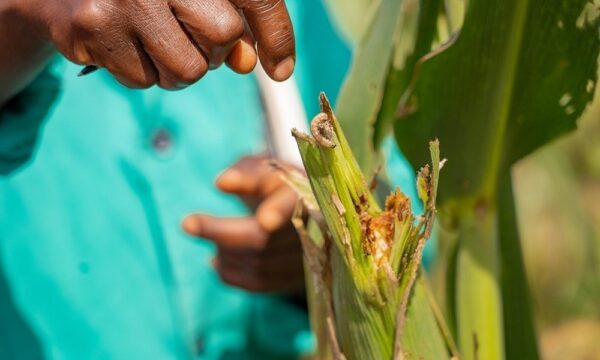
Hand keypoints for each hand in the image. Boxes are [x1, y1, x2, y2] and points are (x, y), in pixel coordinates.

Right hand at [10, 0, 294, 88]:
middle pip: (224, 35)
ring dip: (179, 71)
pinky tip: (124, 47)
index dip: (276, 35)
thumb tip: (249, 64)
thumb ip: (228, 24)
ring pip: (189, 70)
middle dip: (214, 52)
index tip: (281, 69)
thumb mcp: (194, 1)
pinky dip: (142, 74)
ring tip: (155, 46)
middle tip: (190, 41)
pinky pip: (146, 81)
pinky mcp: (96, 25)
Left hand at [182, 155, 304, 293]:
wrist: (305, 211)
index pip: (293, 205)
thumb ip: (246, 173)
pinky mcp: (295, 280)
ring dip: (224, 253)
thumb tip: (222, 183)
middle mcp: (310, 231)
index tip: (265, 220)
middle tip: (188, 223)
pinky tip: (217, 260)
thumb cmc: (277, 184)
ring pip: (257, 265)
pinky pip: (259, 284)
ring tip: (205, 233)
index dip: (280, 213)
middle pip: (263, 240)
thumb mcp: (265, 168)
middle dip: (221, 233)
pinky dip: (231, 274)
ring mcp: (304, 260)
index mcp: (304, 196)